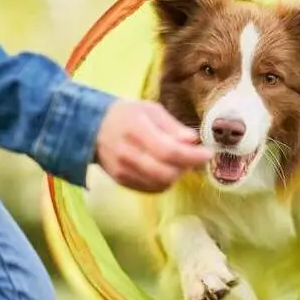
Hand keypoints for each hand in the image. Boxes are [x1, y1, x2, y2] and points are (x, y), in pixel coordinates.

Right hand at [94, 100, 211, 192]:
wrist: (92, 128)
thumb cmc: (127, 115)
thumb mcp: (151, 110)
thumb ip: (172, 126)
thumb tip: (193, 140)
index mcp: (136, 130)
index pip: (169, 151)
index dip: (192, 156)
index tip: (208, 153)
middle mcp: (128, 154)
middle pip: (167, 173)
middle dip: (187, 167)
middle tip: (193, 157)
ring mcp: (124, 171)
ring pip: (161, 184)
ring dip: (177, 175)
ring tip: (179, 161)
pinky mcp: (122, 181)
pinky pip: (151, 189)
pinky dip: (165, 182)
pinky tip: (166, 169)